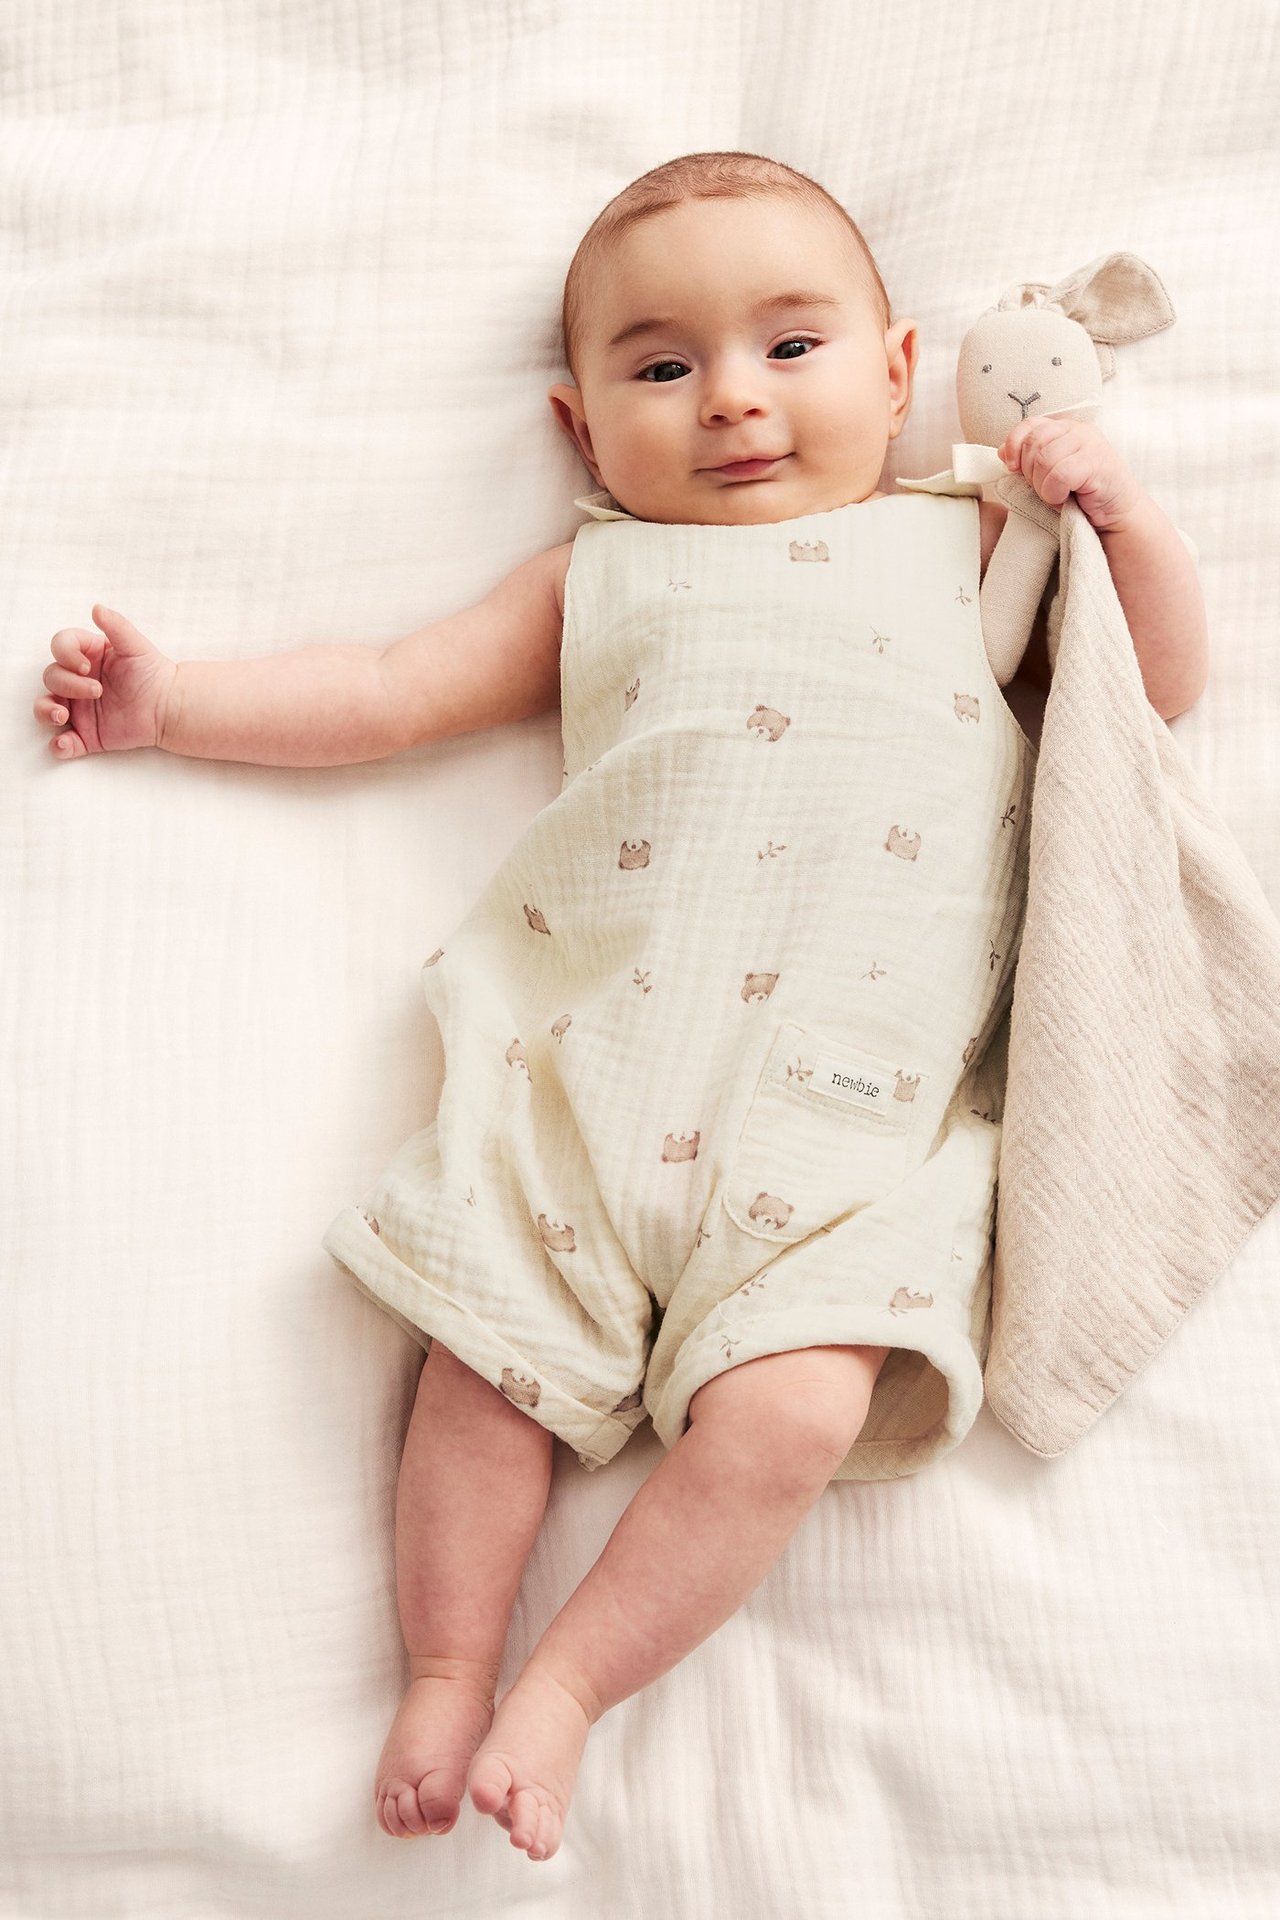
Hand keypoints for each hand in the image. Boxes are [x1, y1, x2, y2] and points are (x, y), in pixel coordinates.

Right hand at [35, 605, 178, 758]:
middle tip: (97, 691)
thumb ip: (117, 626)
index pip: (60, 648)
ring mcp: (79, 708)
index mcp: (86, 656)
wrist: (169, 707)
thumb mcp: (136, 646)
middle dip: (67, 684)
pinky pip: (62, 742)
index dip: (65, 655)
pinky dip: (58, 746)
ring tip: (62, 715)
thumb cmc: (153, 673)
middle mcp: (77, 681)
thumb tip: (97, 608)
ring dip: (46, 711)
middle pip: (51, 677)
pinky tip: (64, 744)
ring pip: (45, 707)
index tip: (86, 666)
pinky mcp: (86, 735)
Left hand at [997, 417, 1143, 533]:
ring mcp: (1089, 443)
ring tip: (1056, 496)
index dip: (1014, 446)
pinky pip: (1059, 474)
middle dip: (1030, 473)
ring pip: (1044, 458)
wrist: (1116, 514)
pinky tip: (1065, 499)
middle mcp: (1076, 430)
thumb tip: (1001, 452)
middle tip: (1044, 490)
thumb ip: (1028, 461)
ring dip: (1043, 486)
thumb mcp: (1048, 476)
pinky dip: (1055, 492)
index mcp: (1063, 429)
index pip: (1029, 425)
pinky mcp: (1097, 462)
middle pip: (1033, 442)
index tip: (1012, 469)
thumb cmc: (1080, 496)